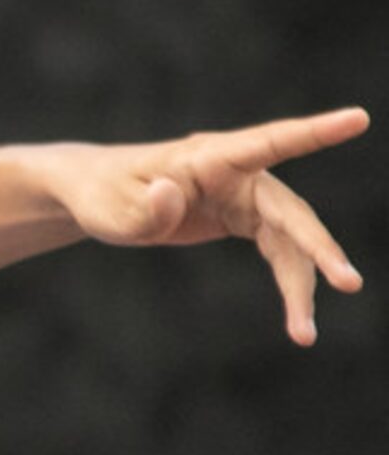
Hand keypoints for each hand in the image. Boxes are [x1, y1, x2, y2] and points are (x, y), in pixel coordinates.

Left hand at [57, 107, 368, 343]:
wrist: (95, 195)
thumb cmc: (102, 195)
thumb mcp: (112, 211)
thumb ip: (145, 209)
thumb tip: (170, 194)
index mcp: (209, 157)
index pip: (269, 141)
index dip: (314, 131)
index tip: (358, 119)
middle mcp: (236, 173)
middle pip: (290, 212)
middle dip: (318, 248)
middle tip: (348, 283)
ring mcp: (243, 196)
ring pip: (288, 240)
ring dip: (300, 285)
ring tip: (304, 335)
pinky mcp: (241, 218)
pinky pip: (277, 251)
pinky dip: (288, 283)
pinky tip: (297, 321)